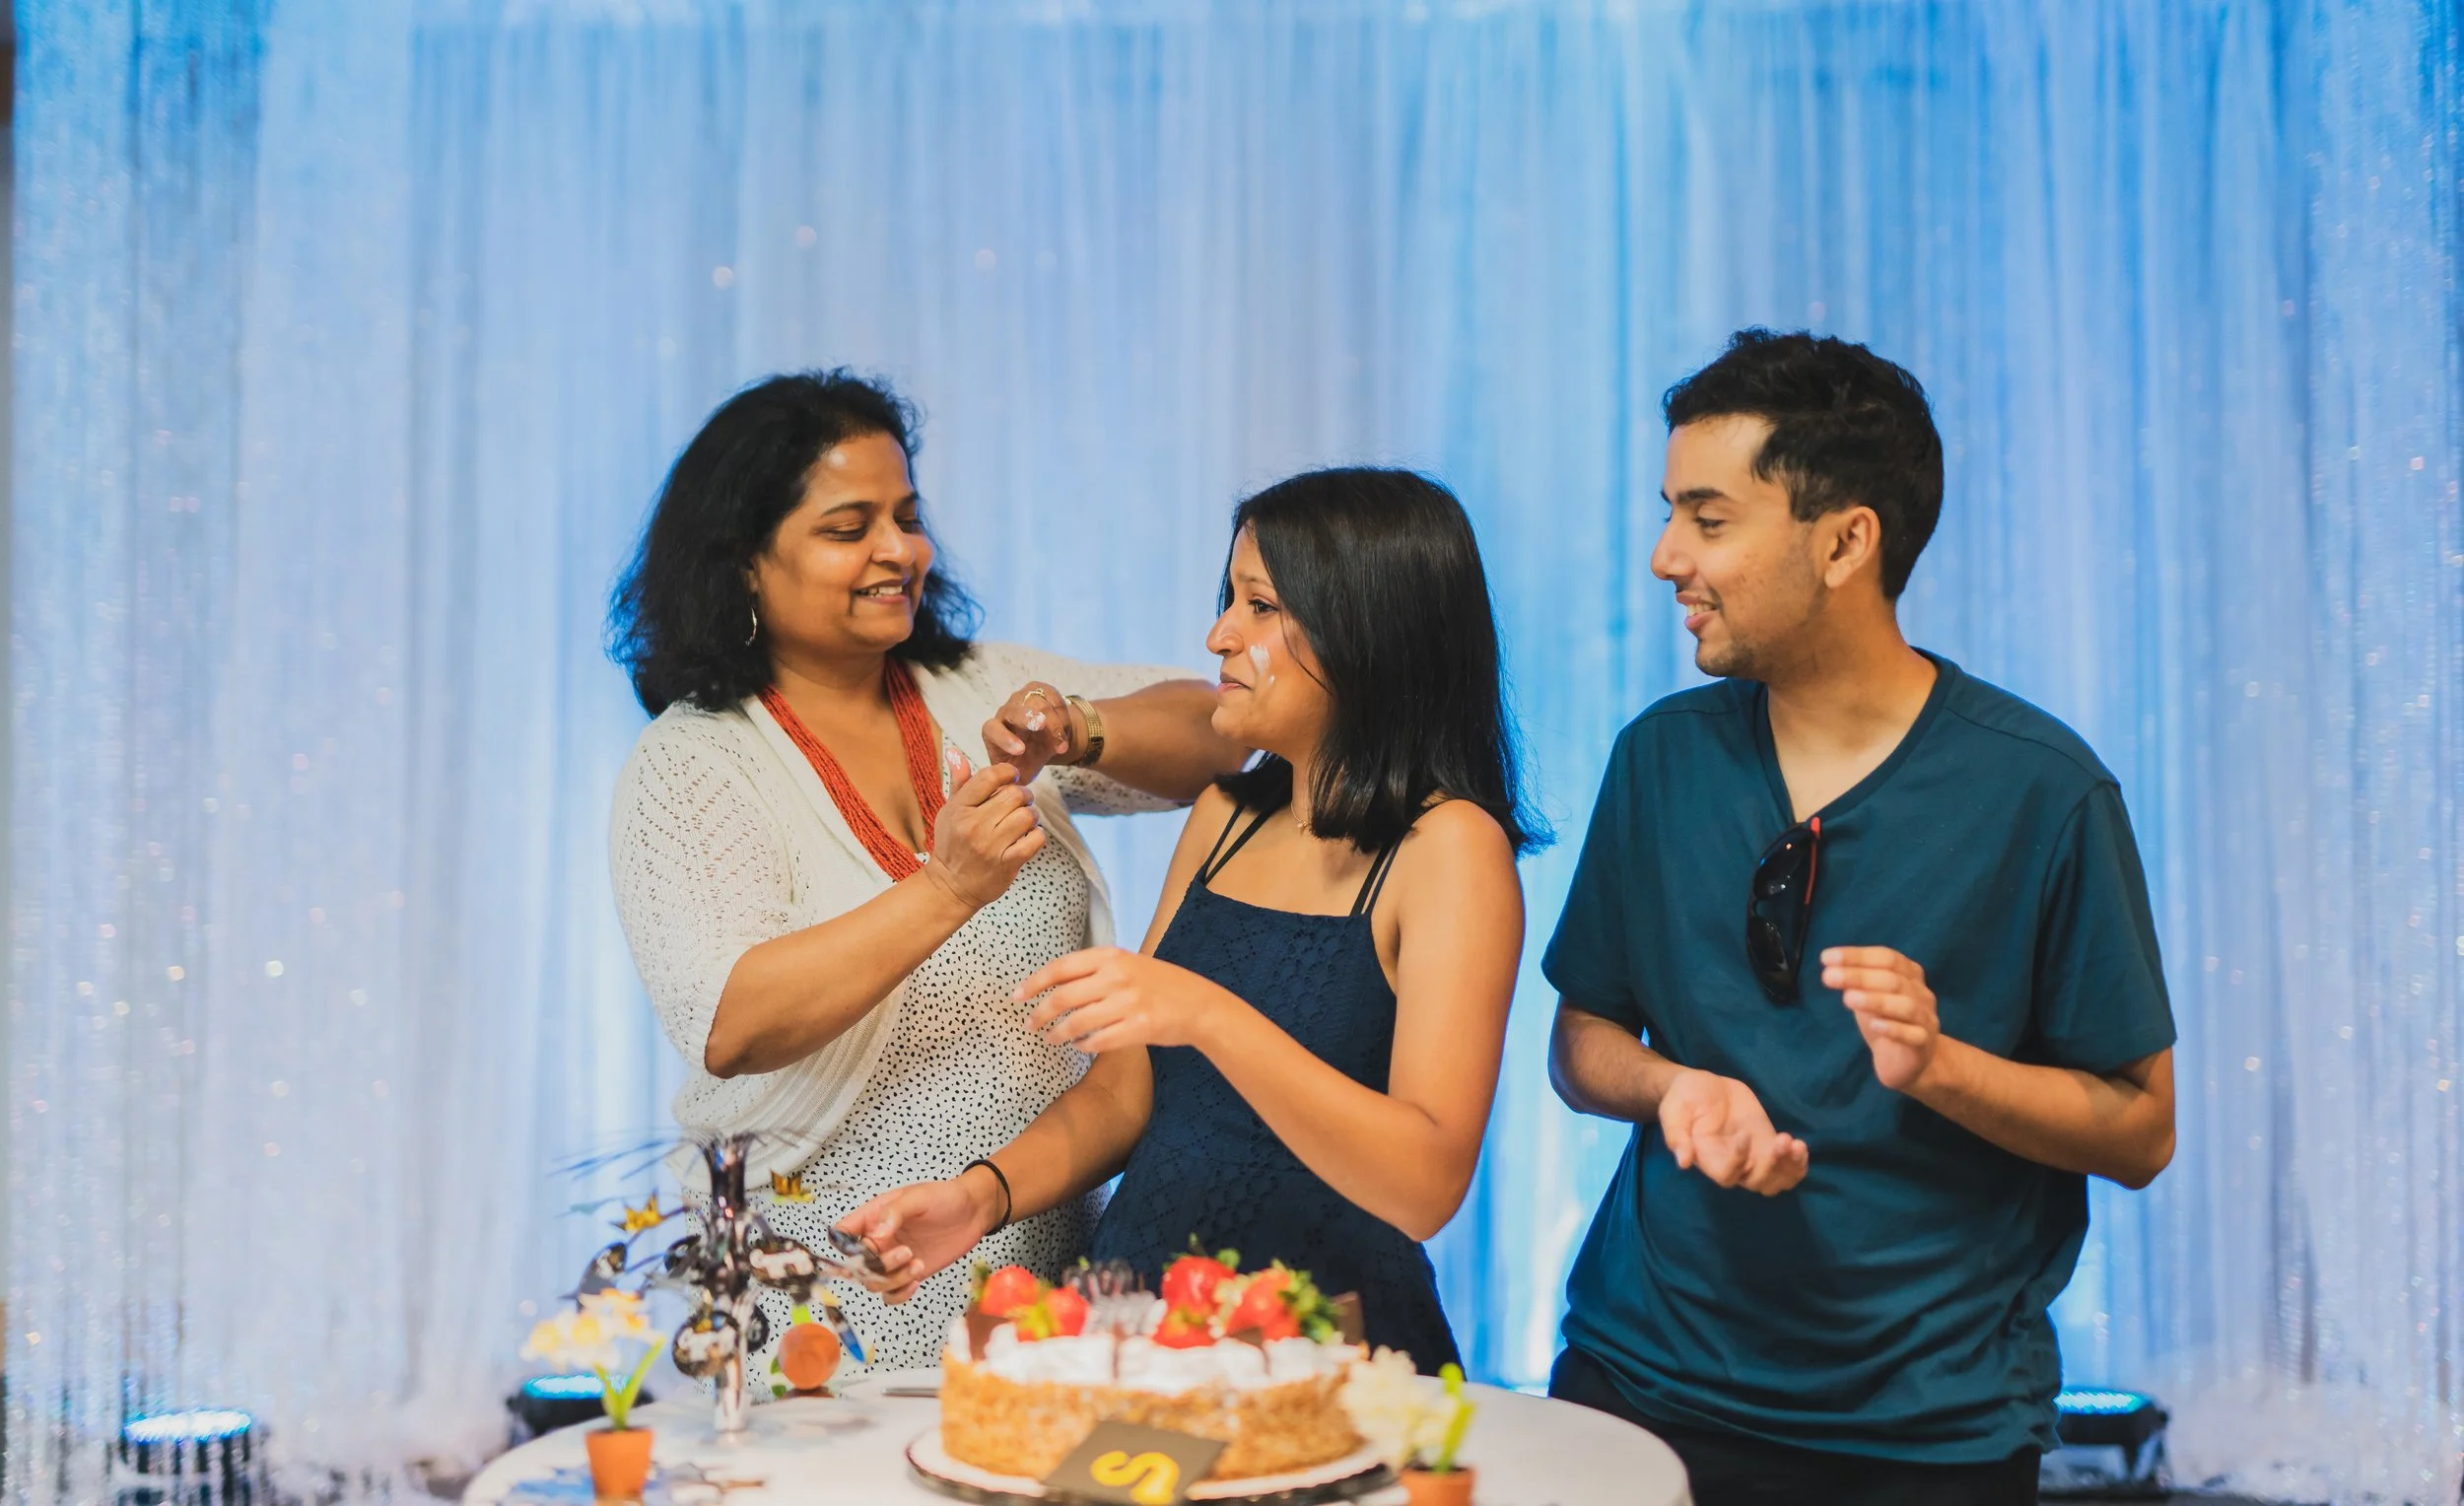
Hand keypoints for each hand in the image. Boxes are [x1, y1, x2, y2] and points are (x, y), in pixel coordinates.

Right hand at [835, 1172, 1001, 1303]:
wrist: (973, 1211)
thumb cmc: (944, 1197)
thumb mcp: (918, 1197)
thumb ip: (893, 1214)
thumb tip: (875, 1234)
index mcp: (872, 1217)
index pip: (841, 1234)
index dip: (843, 1247)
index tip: (861, 1250)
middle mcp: (877, 1240)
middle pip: (855, 1265)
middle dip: (876, 1265)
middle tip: (905, 1252)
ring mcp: (891, 1259)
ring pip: (873, 1282)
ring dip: (892, 1279)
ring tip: (917, 1262)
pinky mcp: (907, 1274)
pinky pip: (890, 1294)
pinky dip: (899, 1293)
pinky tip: (916, 1279)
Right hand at [924, 750, 1044, 911]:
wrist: (951, 887)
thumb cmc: (952, 844)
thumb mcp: (949, 811)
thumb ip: (959, 782)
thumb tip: (955, 751)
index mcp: (959, 809)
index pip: (989, 776)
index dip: (1007, 772)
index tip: (1011, 778)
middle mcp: (974, 826)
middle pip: (1014, 794)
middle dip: (1024, 794)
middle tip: (1021, 801)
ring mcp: (991, 846)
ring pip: (1028, 815)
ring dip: (1032, 814)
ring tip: (1025, 818)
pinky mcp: (1007, 864)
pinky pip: (1035, 839)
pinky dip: (1037, 835)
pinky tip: (1028, 836)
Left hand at [982, 681, 1087, 783]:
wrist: (1048, 743)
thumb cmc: (1028, 761)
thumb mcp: (1019, 776)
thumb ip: (1011, 785)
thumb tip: (1007, 795)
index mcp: (994, 733)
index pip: (992, 730)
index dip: (1004, 738)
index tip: (1021, 751)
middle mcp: (1006, 713)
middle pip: (1014, 710)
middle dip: (1027, 716)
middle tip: (1041, 725)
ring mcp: (1023, 699)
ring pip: (1037, 703)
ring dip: (1053, 724)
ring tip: (1061, 746)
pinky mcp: (1041, 690)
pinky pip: (1052, 696)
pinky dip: (1061, 713)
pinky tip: (1064, 728)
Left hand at [1018, 947, 1231, 1053]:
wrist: (1199, 1004)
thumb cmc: (1159, 984)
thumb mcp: (1128, 964)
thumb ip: (1095, 970)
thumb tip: (1054, 984)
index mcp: (1111, 956)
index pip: (1061, 968)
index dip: (1034, 983)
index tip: (1017, 997)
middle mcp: (1117, 976)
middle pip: (1063, 998)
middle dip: (1040, 1014)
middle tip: (1030, 1025)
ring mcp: (1129, 1003)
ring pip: (1077, 1023)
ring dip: (1059, 1033)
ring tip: (1051, 1039)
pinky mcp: (1139, 1027)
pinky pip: (1099, 1041)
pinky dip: (1084, 1046)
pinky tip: (1080, 1046)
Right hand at [1658, 1068, 1807, 1194]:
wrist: (1702, 1085)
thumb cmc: (1684, 1097)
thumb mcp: (1673, 1110)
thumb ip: (1676, 1135)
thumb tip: (1683, 1162)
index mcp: (1707, 1158)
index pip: (1727, 1175)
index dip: (1739, 1161)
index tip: (1744, 1134)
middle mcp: (1731, 1164)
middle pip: (1756, 1183)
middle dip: (1772, 1165)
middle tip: (1782, 1138)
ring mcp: (1752, 1157)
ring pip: (1774, 1182)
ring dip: (1789, 1169)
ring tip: (1796, 1145)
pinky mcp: (1767, 1145)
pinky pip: (1786, 1168)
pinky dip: (1797, 1165)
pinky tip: (1800, 1146)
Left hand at [1823, 946, 1939, 1092]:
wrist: (1907, 1061)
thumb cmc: (1885, 1020)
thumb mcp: (1868, 997)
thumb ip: (1855, 983)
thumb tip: (1831, 968)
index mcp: (1909, 975)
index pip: (1887, 958)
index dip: (1858, 956)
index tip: (1826, 957)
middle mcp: (1921, 994)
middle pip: (1893, 979)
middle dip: (1859, 976)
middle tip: (1828, 976)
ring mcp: (1925, 1019)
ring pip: (1906, 1006)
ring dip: (1876, 1000)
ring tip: (1847, 999)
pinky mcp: (1923, 1045)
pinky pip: (1913, 1036)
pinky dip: (1894, 1029)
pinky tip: (1874, 1026)